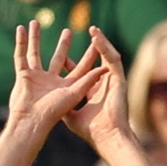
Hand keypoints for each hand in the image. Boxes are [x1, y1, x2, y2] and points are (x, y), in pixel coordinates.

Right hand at [6, 21, 105, 133]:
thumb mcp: (75, 94)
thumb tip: (106, 67)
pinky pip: (21, 55)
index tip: (96, 41)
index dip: (89, 55)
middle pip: (59, 58)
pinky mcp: (23, 75)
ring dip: (36, 38)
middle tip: (68, 31)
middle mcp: (51, 82)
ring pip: (36, 53)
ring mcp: (36, 78)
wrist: (30, 122)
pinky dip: (21, 42)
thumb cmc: (53, 111)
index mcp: (66, 87)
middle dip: (63, 45)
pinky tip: (20, 29)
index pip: (81, 67)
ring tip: (35, 22)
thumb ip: (89, 79)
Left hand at [62, 27, 130, 147]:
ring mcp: (112, 81)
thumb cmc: (90, 131)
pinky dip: (106, 48)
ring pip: (106, 56)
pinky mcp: (119, 79)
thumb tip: (47, 102)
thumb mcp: (70, 116)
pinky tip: (98, 38)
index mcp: (91, 93)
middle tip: (78, 35)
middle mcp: (102, 84)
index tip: (61, 57)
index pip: (78, 74)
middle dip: (87, 47)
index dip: (69, 64)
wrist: (106, 136)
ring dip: (100, 42)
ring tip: (93, 29)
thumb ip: (62, 106)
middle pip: (92, 61)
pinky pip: (112, 58)